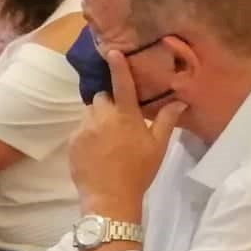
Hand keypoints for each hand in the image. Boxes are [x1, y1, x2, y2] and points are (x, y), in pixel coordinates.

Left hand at [69, 48, 186, 218]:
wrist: (109, 198)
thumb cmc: (138, 172)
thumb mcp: (158, 146)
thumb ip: (166, 120)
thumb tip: (179, 100)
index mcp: (126, 116)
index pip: (122, 85)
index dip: (118, 67)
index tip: (112, 52)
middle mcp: (102, 117)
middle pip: (101, 97)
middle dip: (109, 102)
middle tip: (119, 119)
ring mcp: (84, 128)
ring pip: (90, 112)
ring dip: (98, 118)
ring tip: (108, 137)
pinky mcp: (72, 141)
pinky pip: (80, 128)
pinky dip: (88, 133)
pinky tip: (97, 149)